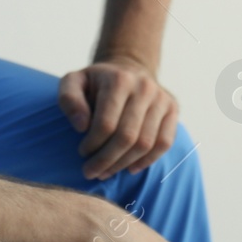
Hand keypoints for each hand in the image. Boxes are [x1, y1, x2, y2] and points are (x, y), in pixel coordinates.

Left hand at [58, 58, 178, 179]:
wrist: (128, 69)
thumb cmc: (96, 82)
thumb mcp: (73, 82)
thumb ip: (69, 100)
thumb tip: (82, 126)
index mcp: (119, 79)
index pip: (106, 123)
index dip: (92, 144)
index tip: (82, 153)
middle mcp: (144, 87)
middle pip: (127, 137)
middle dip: (106, 160)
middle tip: (91, 172)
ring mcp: (161, 98)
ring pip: (146, 143)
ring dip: (123, 164)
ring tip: (106, 171)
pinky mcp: (173, 108)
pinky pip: (164, 143)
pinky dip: (147, 160)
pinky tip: (130, 168)